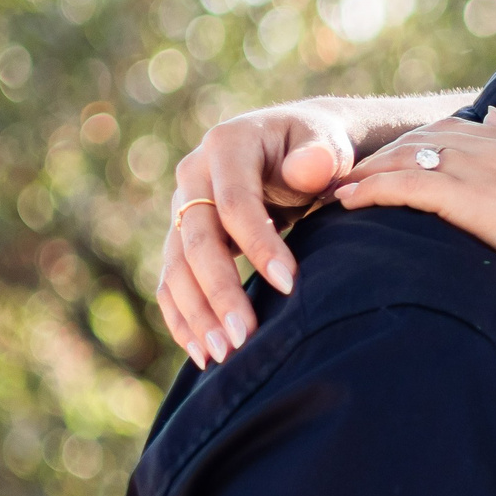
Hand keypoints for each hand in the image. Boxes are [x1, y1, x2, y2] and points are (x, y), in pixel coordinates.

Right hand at [158, 99, 355, 367]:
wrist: (295, 145)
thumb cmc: (317, 145)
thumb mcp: (325, 140)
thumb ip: (319, 155)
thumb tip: (313, 168)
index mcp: (227, 145)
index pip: (235, 203)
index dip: (259, 245)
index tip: (290, 285)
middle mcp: (192, 175)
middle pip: (197, 241)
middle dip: (220, 292)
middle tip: (245, 336)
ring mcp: (182, 208)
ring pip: (177, 267)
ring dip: (196, 314)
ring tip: (222, 355)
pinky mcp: (181, 237)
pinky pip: (170, 281)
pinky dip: (182, 317)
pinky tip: (200, 353)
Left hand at [336, 110, 495, 343]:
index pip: (461, 130)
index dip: (420, 145)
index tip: (391, 163)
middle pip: (425, 137)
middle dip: (383, 154)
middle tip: (344, 178)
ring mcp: (492, 170)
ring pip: (410, 156)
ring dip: (367, 171)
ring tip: (331, 191)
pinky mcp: (478, 201)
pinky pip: (410, 186)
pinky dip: (373, 190)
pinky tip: (347, 203)